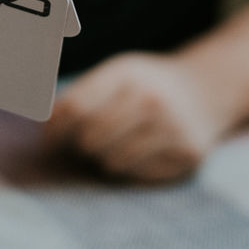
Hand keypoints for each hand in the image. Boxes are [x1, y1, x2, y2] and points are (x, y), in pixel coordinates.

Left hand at [45, 52, 226, 180]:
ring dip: (105, 158)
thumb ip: (81, 95)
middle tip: (84, 143)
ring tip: (116, 144)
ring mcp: (171, 127)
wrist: (205, 90)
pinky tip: (141, 151)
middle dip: (80, 145)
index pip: (74, 108)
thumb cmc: (146, 85)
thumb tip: (43, 125)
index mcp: (126, 73)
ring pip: (111, 162)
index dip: (53, 129)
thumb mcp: (117, 74)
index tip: (47, 140)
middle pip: (89, 139)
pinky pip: (138, 174)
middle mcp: (150, 98)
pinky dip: (132, 167)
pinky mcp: (187, 154)